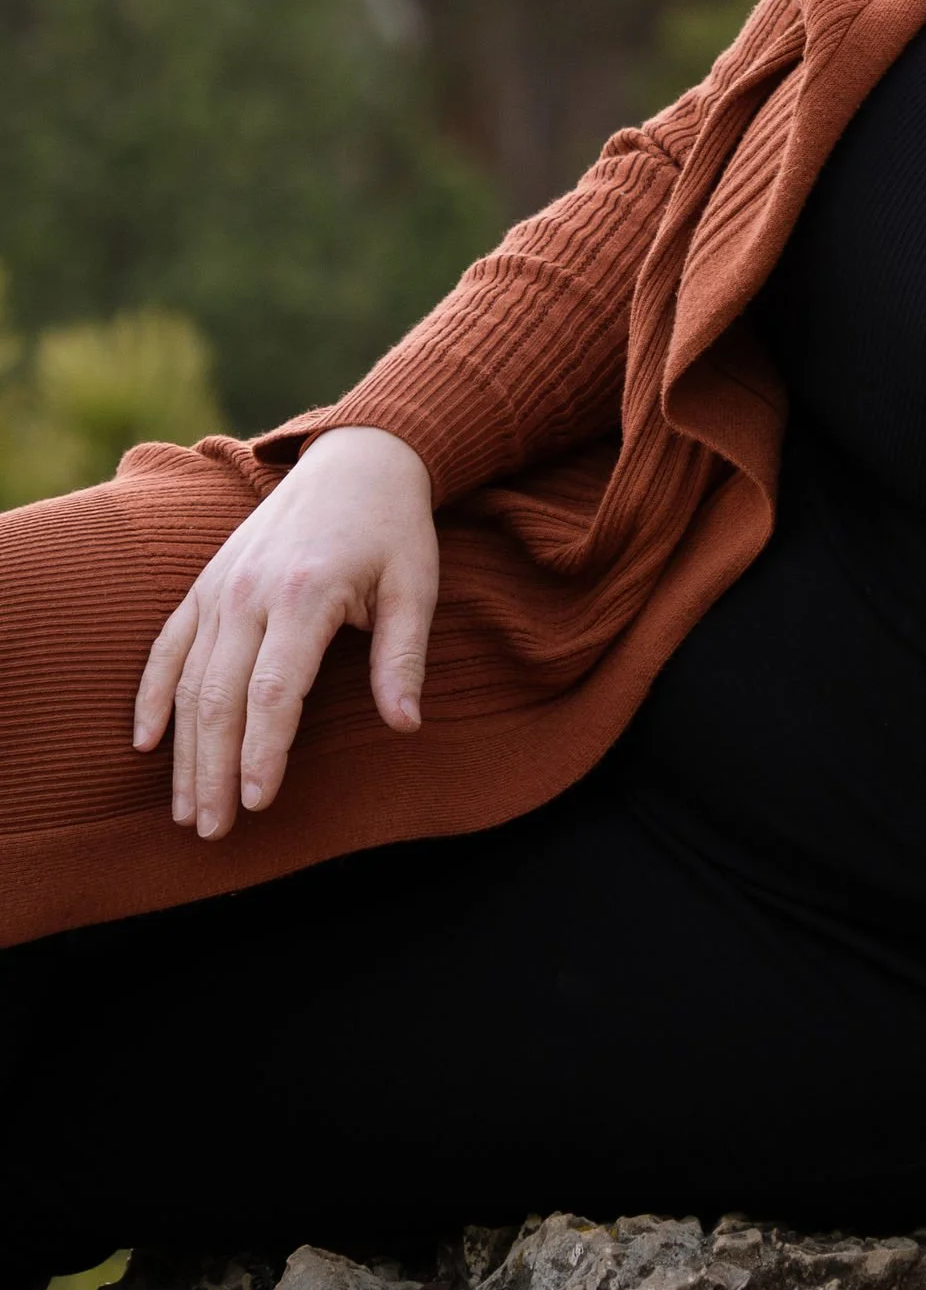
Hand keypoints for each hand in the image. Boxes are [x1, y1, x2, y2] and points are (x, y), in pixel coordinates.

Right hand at [132, 427, 437, 839]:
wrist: (357, 459)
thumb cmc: (394, 529)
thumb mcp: (416, 587)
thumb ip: (404, 658)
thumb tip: (406, 726)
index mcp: (304, 594)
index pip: (272, 692)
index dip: (262, 753)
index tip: (257, 804)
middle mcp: (249, 592)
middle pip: (220, 697)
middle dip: (213, 770)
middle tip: (213, 830)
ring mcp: (220, 587)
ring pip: (189, 682)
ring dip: (183, 750)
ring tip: (186, 809)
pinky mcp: (205, 583)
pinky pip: (168, 646)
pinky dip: (153, 694)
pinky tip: (146, 742)